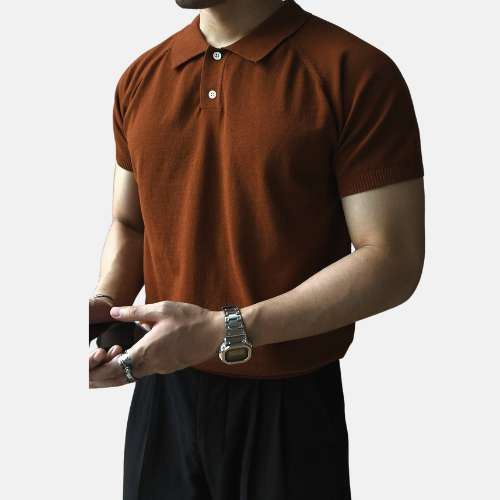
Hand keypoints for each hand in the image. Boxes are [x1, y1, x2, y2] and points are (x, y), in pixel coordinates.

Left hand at [88, 300, 223, 388]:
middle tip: (85, 374)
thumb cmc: (191, 320)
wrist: (216, 334)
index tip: (87, 363)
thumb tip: (114, 312)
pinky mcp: (168, 367)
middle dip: (100, 377)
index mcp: (147, 351)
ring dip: (115, 373)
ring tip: (101, 365)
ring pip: (131, 376)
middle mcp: (152, 365)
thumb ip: (136, 312)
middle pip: (119, 378)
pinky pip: (143, 371)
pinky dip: (130, 368)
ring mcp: (161, 368)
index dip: (98, 368)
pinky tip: (125, 357)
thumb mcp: (162, 309)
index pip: (114, 367)